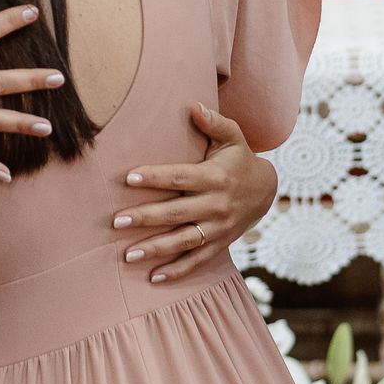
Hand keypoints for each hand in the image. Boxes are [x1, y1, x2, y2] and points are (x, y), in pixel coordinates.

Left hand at [112, 105, 276, 283]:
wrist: (266, 191)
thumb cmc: (239, 159)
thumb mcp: (233, 137)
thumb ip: (214, 122)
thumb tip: (193, 106)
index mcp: (215, 177)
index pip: (181, 177)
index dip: (155, 177)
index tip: (129, 178)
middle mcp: (217, 204)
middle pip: (177, 212)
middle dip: (146, 217)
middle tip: (117, 221)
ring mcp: (218, 228)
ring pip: (184, 241)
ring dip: (155, 249)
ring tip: (127, 255)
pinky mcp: (220, 244)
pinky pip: (197, 260)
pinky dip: (177, 271)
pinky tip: (154, 277)